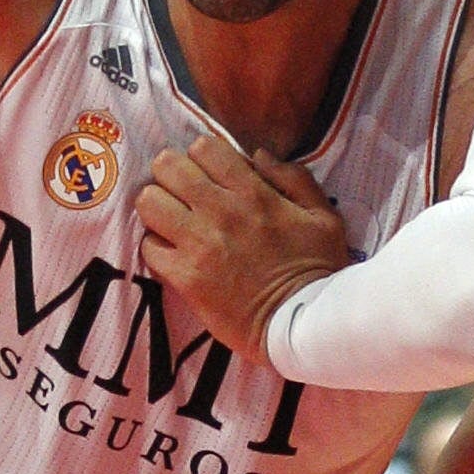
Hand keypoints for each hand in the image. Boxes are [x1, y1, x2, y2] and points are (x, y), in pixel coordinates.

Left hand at [132, 136, 352, 353]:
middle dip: (171, 174)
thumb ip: (294, 178)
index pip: (204, 147)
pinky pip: (149, 247)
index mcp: (253, 193)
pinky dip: (156, 246)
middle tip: (182, 193)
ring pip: (149, 202)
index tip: (208, 174)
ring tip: (171, 220)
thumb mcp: (324, 216)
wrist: (301, 326)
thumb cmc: (317, 270)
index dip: (202, 156)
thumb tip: (257, 155)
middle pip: (167, 167)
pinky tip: (172, 253)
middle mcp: (220, 212)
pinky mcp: (185, 278)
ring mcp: (199, 245)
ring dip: (157, 207)